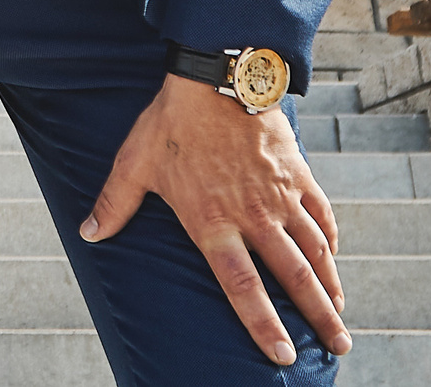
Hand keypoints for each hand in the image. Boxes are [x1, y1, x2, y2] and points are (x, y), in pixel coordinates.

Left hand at [82, 75, 347, 365]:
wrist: (216, 76)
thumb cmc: (171, 121)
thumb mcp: (135, 163)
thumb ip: (115, 202)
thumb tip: (89, 233)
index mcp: (213, 222)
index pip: (242, 286)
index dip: (263, 323)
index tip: (282, 354)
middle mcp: (254, 217)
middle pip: (293, 277)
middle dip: (318, 317)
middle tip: (339, 348)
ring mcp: (280, 196)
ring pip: (315, 251)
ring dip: (331, 286)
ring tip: (341, 315)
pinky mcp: (297, 174)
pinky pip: (320, 214)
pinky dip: (330, 240)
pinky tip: (334, 258)